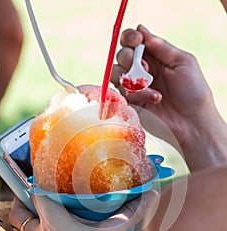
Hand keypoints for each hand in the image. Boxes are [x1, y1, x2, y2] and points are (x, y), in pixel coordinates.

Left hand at [9, 191, 156, 230]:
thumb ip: (131, 213)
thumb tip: (150, 196)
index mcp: (51, 220)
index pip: (34, 194)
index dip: (37, 183)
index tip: (45, 178)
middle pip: (20, 215)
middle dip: (23, 204)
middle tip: (36, 199)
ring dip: (33, 226)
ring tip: (46, 221)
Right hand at [111, 25, 226, 169]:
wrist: (192, 122)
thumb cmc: (193, 91)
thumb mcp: (183, 62)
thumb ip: (162, 47)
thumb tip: (141, 29)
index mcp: (155, 57)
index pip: (133, 42)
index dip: (130, 38)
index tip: (136, 41)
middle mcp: (143, 70)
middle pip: (121, 55)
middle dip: (129, 59)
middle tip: (146, 69)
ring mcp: (136, 87)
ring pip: (116, 74)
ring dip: (132, 78)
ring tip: (152, 86)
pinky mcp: (132, 103)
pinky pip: (122, 93)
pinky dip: (138, 95)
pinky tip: (155, 99)